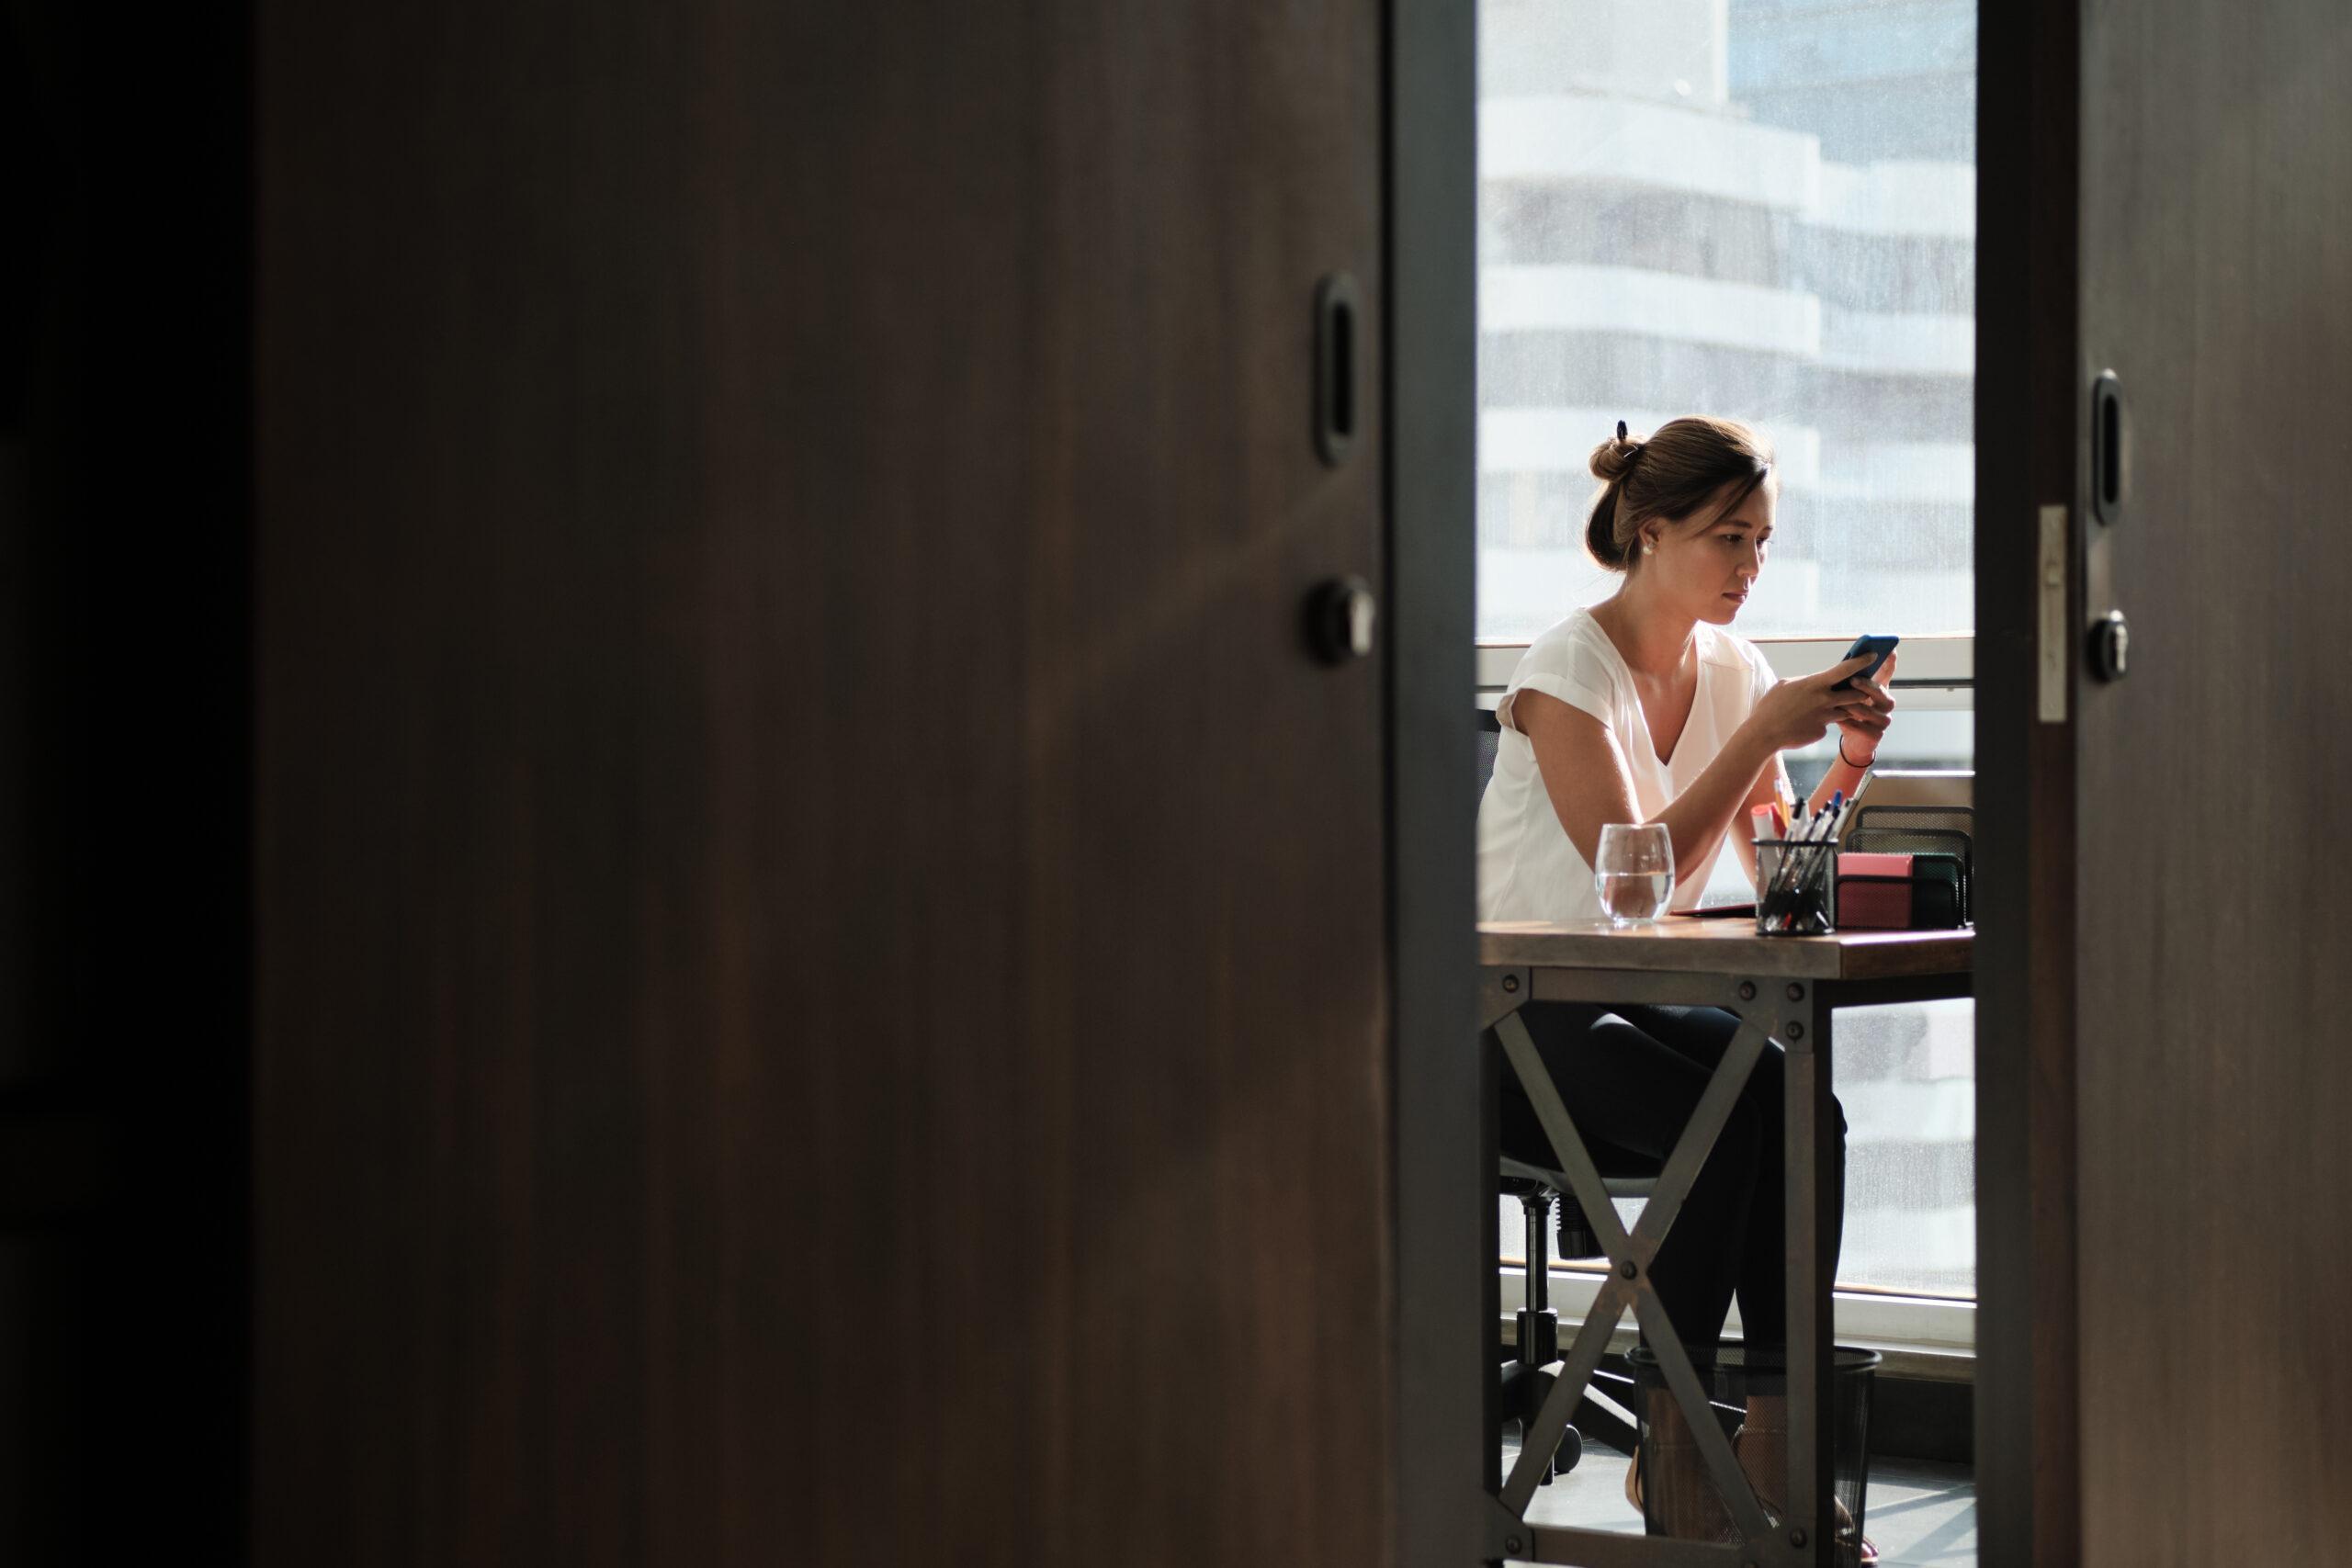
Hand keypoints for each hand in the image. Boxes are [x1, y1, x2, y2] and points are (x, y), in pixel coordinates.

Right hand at [1747, 653, 1881, 753]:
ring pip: (1846, 711)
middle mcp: (1824, 700)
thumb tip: (1815, 680)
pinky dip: (1822, 723)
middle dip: (1860, 692)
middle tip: (1859, 691)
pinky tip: (1807, 724)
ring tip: (1832, 707)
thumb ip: (1806, 682)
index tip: (1873, 656)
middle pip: (1856, 694)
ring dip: (1845, 709)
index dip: (1862, 661)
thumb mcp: (1785, 685)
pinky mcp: (1822, 731)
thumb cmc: (1771, 706)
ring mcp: (1825, 717)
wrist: (1764, 733)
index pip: (1845, 669)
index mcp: (1815, 684)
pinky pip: (1829, 725)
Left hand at [1834, 652, 1897, 764]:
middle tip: (1853, 680)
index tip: (1890, 650)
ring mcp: (1884, 721)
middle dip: (1867, 686)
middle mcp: (1886, 704)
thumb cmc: (1849, 710)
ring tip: (1839, 703)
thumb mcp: (1848, 693)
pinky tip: (1839, 719)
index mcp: (1880, 689)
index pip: (1887, 673)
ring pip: (1869, 712)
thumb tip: (1844, 662)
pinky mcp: (1876, 736)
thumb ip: (1850, 680)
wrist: (1853, 739)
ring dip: (1853, 706)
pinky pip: (1863, 728)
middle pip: (1882, 693)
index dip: (1890, 662)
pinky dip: (1850, 723)